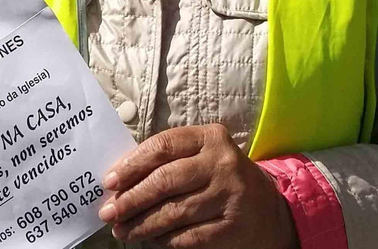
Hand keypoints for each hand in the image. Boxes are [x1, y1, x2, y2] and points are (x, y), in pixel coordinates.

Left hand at [99, 124, 296, 248]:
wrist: (268, 209)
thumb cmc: (220, 179)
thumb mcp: (202, 157)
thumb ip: (167, 161)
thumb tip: (120, 181)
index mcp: (210, 138)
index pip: (163, 146)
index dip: (132, 164)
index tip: (109, 181)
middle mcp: (222, 163)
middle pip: (165, 180)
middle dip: (131, 199)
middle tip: (109, 212)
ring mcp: (229, 196)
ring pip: (174, 212)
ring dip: (142, 224)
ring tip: (123, 230)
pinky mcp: (232, 227)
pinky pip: (188, 237)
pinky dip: (165, 240)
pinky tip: (151, 240)